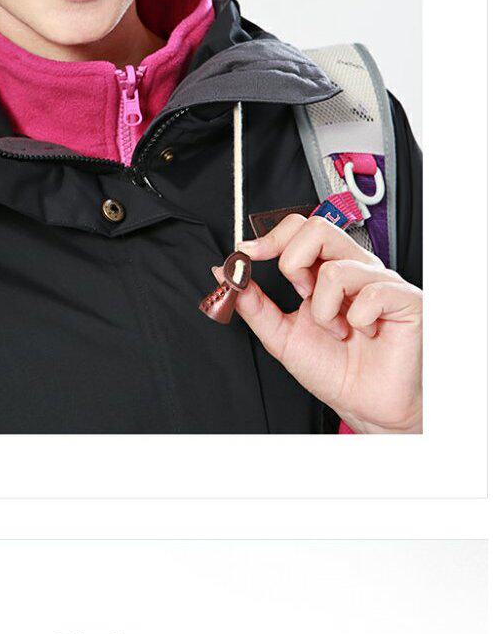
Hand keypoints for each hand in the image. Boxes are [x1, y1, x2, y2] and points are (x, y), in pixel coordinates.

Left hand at [210, 214, 421, 432]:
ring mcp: (381, 281)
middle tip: (301, 296)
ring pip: (336, 269)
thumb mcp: (282, 335)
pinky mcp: (405, 298)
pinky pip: (372, 294)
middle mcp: (354, 267)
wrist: (366, 405)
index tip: (249, 254)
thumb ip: (254, 303)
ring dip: (325, 311)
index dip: (271, 237)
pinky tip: (365, 332)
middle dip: (294, 264)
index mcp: (327, 269)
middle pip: (318, 228)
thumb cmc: (335, 370)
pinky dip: (357, 321)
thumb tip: (226, 271)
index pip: (300, 228)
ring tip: (337, 330)